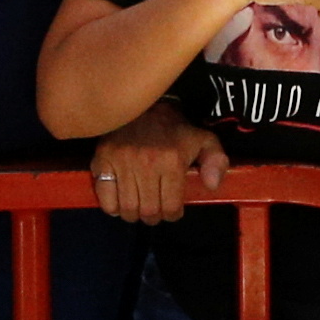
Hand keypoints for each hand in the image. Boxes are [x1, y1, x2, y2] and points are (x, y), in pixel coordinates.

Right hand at [89, 103, 225, 225]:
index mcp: (172, 160)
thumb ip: (216, 161)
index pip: (171, 207)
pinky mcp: (102, 159)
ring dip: (134, 213)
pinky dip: (112, 206)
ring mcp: (122, 161)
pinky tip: (120, 200)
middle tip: (155, 209)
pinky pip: (106, 197)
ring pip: (128, 208)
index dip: (173, 214)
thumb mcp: (203, 139)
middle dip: (154, 216)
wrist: (141, 103)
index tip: (171, 209)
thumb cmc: (173, 127)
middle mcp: (146, 163)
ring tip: (139, 205)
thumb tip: (211, 185)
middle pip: (148, 212)